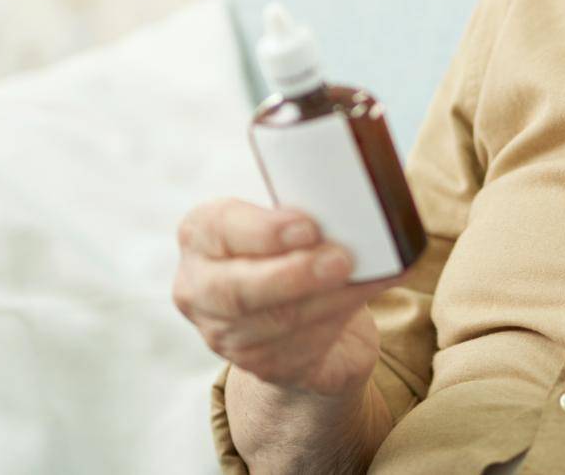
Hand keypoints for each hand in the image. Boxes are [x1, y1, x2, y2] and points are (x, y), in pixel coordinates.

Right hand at [172, 198, 401, 396]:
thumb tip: (363, 200)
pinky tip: (363, 297)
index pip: (217, 228)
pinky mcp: (261, 365)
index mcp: (202, 236)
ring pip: (275, 322)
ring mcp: (226, 333)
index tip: (308, 227)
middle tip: (341, 261)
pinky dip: (339, 319)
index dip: (262, 230)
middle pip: (236, 289)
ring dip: (327, 299)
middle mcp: (201, 287)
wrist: (300, 314)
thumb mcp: (290, 221)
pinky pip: (301, 347)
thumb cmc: (294, 249)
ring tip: (362, 278)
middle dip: (294, 275)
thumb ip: (309, 209)